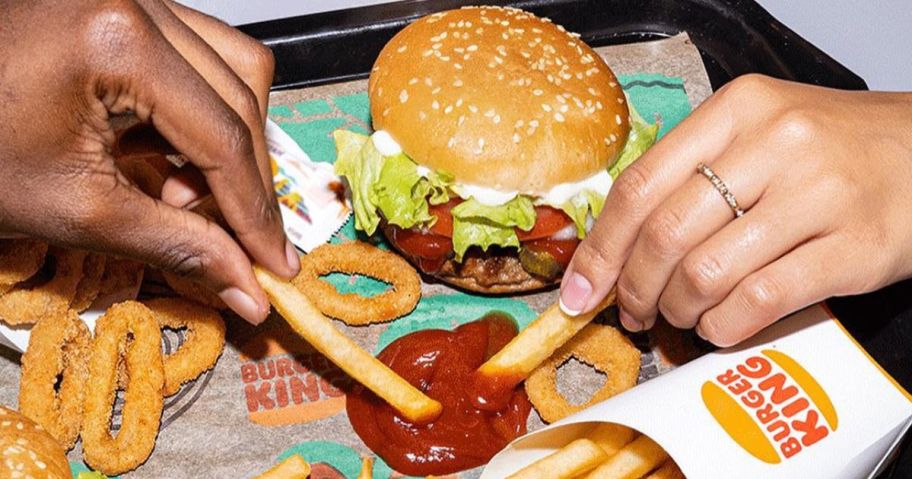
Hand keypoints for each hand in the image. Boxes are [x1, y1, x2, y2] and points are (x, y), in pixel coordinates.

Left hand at [0, 0, 299, 323]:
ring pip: (233, 67)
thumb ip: (177, 246)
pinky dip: (199, 113)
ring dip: (230, 141)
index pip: (223, 137)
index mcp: (119, 39)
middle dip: (246, 180)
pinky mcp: (124, 5)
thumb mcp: (76, 210)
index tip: (276, 264)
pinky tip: (166, 158)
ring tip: (190, 197)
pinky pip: (198, 56)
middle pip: (241, 96)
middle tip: (242, 245)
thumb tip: (248, 289)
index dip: (256, 211)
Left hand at [560, 74, 911, 345]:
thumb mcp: (757, 133)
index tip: (580, 288)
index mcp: (737, 110)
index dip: (600, 246)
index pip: (640, 185)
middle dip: (633, 288)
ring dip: (678, 310)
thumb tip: (615, 240)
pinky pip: (758, 302)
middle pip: (665, 233)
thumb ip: (690, 173)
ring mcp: (818, 195)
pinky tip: (719, 326)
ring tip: (680, 316)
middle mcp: (774, 144)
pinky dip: (723, 326)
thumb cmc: (831, 149)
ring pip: (706, 272)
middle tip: (632, 311)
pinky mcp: (853, 247)